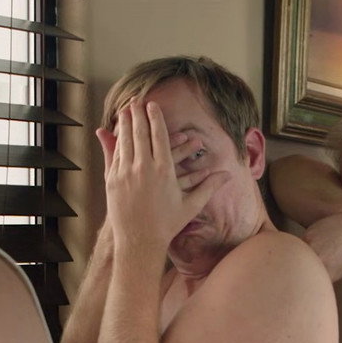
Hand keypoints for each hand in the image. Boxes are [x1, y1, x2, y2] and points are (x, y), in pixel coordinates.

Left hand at [96, 100, 228, 249]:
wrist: (140, 242)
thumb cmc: (167, 225)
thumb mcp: (191, 205)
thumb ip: (208, 186)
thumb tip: (228, 176)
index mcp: (164, 171)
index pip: (158, 136)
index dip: (154, 118)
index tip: (152, 106)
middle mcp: (143, 168)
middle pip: (139, 133)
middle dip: (137, 115)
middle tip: (135, 101)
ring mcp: (125, 174)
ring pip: (124, 142)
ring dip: (124, 124)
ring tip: (124, 111)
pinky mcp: (113, 181)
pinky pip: (114, 156)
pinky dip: (116, 142)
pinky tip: (116, 134)